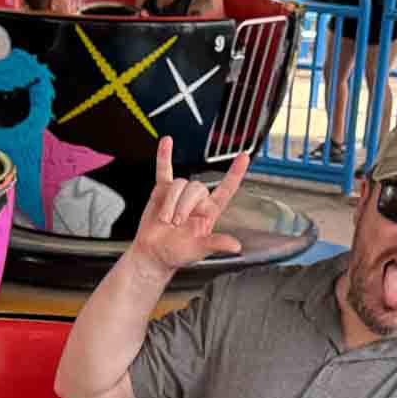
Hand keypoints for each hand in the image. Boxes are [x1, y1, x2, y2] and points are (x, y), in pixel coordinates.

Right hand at [128, 138, 249, 278]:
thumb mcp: (199, 251)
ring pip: (179, 184)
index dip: (235, 173)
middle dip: (183, 205)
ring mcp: (179, 194)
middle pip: (196, 187)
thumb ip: (216, 244)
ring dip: (170, 202)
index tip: (244, 157)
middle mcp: (196, 201)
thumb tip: (235, 246)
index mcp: (209, 212)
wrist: (153, 254)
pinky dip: (164, 156)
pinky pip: (164, 170)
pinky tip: (166, 143)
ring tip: (165, 219)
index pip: (226, 189)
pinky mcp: (163, 191)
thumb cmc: (176, 254)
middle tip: (175, 223)